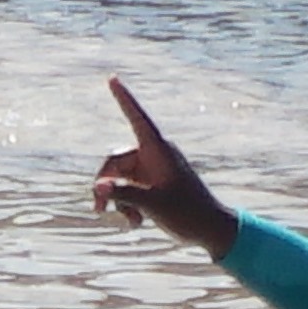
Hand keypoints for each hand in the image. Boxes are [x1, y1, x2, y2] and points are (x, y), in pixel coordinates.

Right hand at [87, 79, 231, 253]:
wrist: (209, 230)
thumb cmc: (188, 213)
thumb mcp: (152, 204)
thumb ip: (123, 193)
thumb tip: (97, 187)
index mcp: (158, 150)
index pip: (136, 118)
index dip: (123, 99)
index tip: (112, 78)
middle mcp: (152, 157)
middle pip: (114, 161)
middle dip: (105, 185)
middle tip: (99, 209)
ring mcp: (151, 172)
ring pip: (118, 180)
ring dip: (118, 201)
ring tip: (131, 222)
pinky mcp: (150, 187)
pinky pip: (127, 190)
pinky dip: (127, 206)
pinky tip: (137, 223)